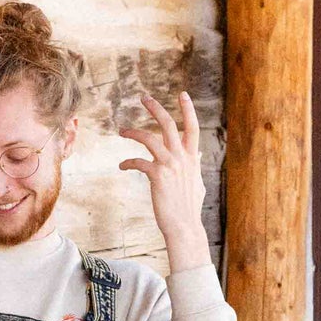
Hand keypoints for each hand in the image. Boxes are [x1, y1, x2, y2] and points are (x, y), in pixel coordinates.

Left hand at [119, 92, 211, 273]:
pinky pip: (138, 162)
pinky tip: (122, 165)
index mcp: (192, 158)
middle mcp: (182, 158)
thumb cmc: (188, 208)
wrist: (184, 226)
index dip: (188, 109)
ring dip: (134, 131)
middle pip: (168, 124)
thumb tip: (198, 157)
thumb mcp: (196, 183)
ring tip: (121, 130)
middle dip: (156, 108)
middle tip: (143, 97)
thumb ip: (195, 167)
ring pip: (150, 138)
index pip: (192, 127)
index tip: (182, 94)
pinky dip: (128, 162)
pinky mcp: (157, 176)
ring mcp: (170, 165)